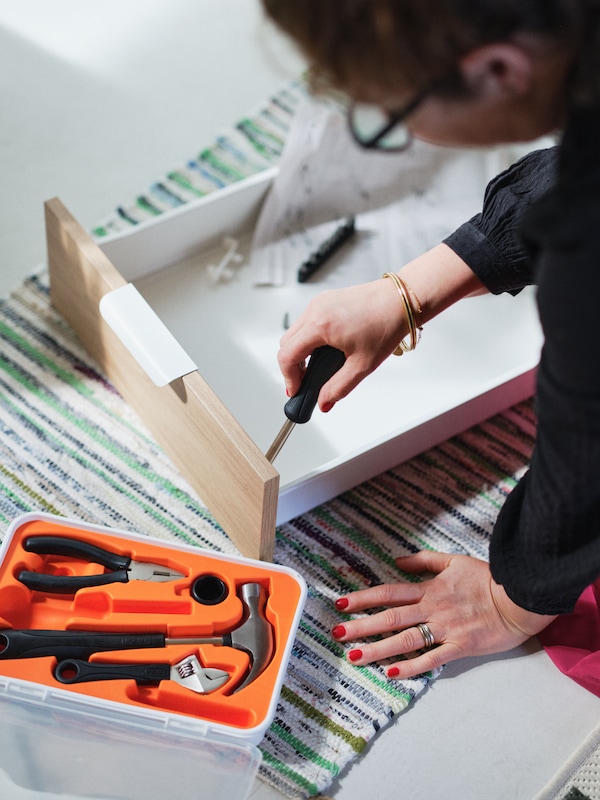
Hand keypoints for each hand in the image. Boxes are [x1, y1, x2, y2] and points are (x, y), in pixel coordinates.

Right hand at [277, 244, 486, 408]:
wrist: (401, 300)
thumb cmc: (387, 324)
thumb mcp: (362, 365)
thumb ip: (338, 388)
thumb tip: (323, 402)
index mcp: (320, 325)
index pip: (287, 356)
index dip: (289, 378)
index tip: (296, 390)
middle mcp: (315, 310)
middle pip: (286, 343)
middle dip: (292, 366)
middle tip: (305, 382)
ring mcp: (319, 302)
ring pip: (295, 332)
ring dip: (299, 351)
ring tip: (317, 367)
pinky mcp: (325, 299)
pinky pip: (306, 322)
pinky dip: (308, 338)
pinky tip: (324, 350)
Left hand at [332, 551, 556, 679]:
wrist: (518, 598)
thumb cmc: (488, 579)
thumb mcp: (453, 560)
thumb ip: (424, 561)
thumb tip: (397, 561)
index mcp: (429, 589)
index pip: (389, 593)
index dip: (364, 598)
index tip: (342, 603)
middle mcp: (432, 609)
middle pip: (390, 617)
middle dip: (361, 626)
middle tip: (337, 634)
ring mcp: (445, 629)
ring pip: (405, 640)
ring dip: (378, 649)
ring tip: (355, 657)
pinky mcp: (460, 647)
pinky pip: (432, 659)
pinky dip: (412, 667)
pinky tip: (393, 673)